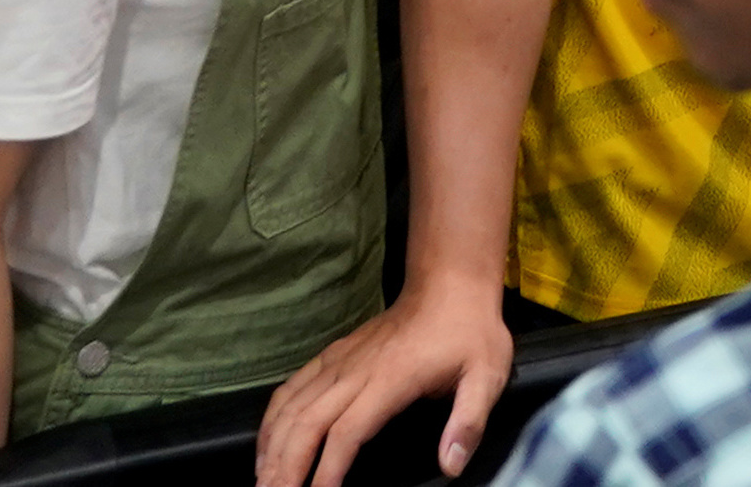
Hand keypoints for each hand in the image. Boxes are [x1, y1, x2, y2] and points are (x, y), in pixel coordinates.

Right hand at [260, 273, 521, 486]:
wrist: (449, 283)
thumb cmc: (469, 332)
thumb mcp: (487, 374)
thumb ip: (469, 422)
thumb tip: (451, 467)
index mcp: (390, 380)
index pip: (347, 432)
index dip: (327, 471)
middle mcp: (354, 371)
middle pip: (306, 424)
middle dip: (285, 468)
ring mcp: (339, 361)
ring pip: (291, 407)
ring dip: (271, 448)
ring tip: (262, 483)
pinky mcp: (332, 355)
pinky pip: (291, 389)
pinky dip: (272, 420)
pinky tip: (266, 446)